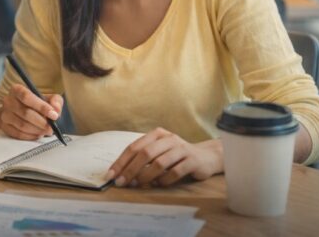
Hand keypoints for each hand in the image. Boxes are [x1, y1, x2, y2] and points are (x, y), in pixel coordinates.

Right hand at [0, 83, 62, 140]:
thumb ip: (55, 101)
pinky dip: (30, 136)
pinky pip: (18, 134)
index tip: (54, 115)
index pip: (27, 97)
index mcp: (17, 90)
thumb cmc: (36, 104)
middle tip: (51, 128)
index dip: (41, 107)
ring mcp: (5, 114)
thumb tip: (55, 110)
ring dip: (37, 130)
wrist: (21, 112)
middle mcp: (8, 101)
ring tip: (46, 131)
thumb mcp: (48, 98)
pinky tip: (38, 134)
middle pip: (25, 113)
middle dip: (41, 122)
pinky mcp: (4, 127)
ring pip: (22, 125)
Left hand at [106, 128, 222, 187]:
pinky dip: (164, 180)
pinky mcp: (193, 161)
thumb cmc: (176, 156)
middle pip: (145, 153)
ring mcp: (182, 149)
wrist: (206, 156)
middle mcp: (169, 139)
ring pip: (159, 162)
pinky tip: (158, 184)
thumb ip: (142, 159)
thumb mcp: (159, 152)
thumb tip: (120, 174)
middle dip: (130, 169)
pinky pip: (175, 172)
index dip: (121, 161)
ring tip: (138, 184)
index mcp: (157, 134)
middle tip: (121, 183)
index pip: (134, 147)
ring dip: (146, 175)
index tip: (111, 175)